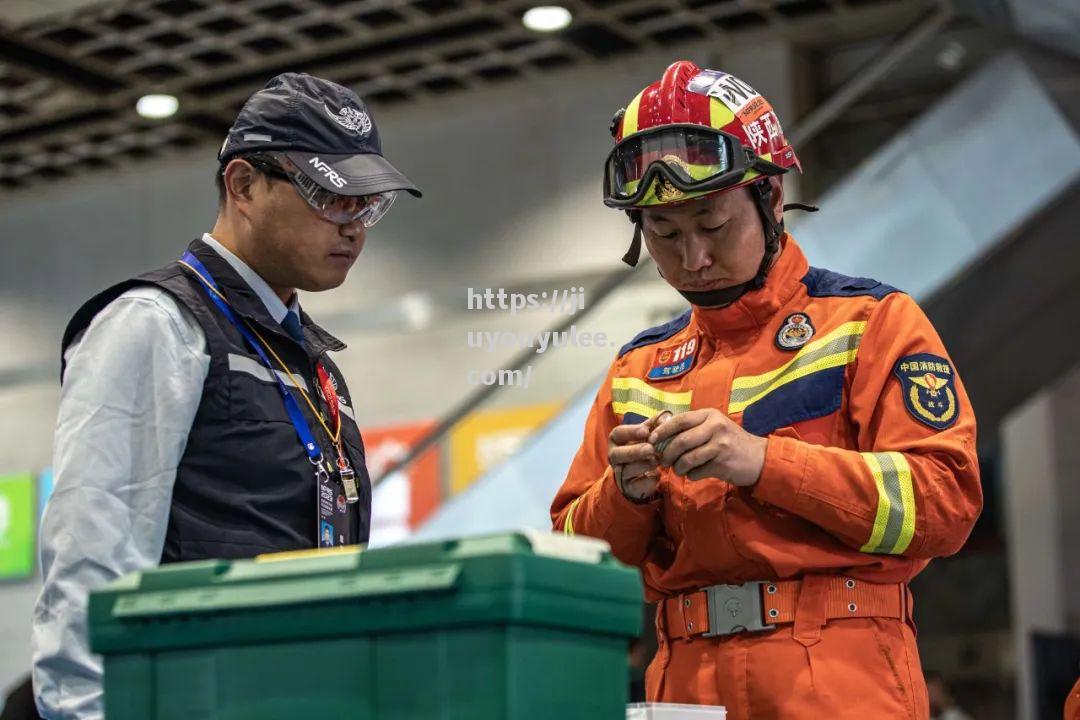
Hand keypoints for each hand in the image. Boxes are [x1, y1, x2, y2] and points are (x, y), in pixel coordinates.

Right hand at [608, 412, 670, 501]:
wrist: (639, 474)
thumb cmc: (642, 447)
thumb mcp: (646, 435)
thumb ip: (654, 425)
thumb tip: (666, 416)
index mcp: (616, 440)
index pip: (618, 433)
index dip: (631, 431)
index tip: (646, 431)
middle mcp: (614, 456)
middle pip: (618, 454)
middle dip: (634, 451)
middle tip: (650, 449)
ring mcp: (620, 473)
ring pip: (626, 470)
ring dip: (642, 465)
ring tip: (656, 461)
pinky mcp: (629, 487)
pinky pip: (635, 486)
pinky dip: (646, 481)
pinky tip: (656, 476)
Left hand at [648, 408, 766, 486]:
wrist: (758, 458)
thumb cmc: (730, 442)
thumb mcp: (714, 427)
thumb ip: (692, 428)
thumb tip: (662, 436)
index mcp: (709, 415)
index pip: (680, 420)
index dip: (662, 430)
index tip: (651, 440)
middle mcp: (715, 427)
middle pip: (681, 441)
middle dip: (667, 453)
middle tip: (663, 461)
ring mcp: (720, 445)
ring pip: (687, 458)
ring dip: (678, 467)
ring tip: (678, 470)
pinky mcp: (723, 463)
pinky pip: (697, 471)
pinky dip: (691, 475)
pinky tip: (694, 474)